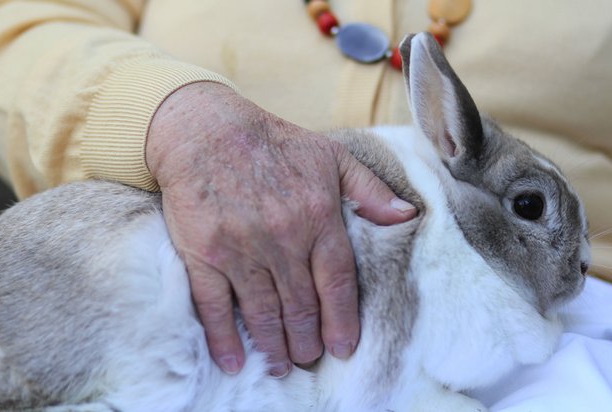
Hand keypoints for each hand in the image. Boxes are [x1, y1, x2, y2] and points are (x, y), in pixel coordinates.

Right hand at [146, 82, 415, 376]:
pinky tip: (233, 360)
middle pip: (301, 306)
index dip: (342, 321)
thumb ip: (370, 190)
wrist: (205, 130)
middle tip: (309, 359)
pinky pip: (215, 306)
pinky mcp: (203, 254)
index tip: (344, 348)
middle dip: (306, 341)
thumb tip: (407, 216)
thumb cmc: (273, 144)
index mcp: (317, 216)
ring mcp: (240, 249)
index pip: (337, 282)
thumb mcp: (331, 156)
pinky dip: (224, 338)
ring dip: (273, 347)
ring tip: (281, 366)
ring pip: (263, 312)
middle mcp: (282, 238)